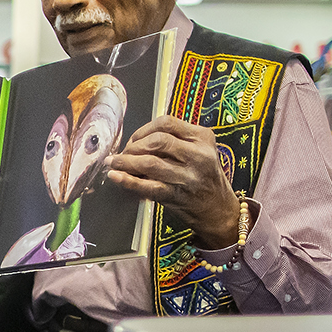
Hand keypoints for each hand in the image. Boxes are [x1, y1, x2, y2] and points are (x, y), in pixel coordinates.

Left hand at [105, 115, 241, 246]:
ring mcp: (187, 176)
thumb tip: (136, 140)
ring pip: (150, 162)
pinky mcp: (176, 195)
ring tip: (114, 163)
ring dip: (126, 162)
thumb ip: (175, 140)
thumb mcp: (199, 150)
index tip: (134, 138)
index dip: (144, 129)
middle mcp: (198, 155)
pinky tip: (115, 176)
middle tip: (124, 153)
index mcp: (202, 138)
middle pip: (157, 140)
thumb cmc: (203, 176)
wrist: (217, 208)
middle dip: (134, 145)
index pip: (167, 123)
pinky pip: (147, 186)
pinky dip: (127, 180)